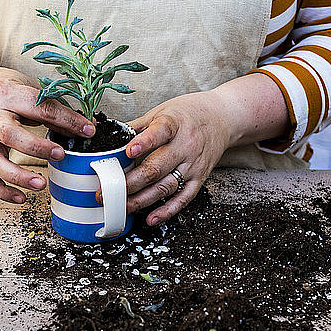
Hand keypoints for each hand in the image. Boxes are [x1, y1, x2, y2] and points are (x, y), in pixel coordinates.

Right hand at [0, 66, 94, 203]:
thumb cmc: (10, 92)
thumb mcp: (33, 92)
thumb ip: (57, 111)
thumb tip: (86, 129)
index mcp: (9, 95)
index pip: (40, 108)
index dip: (67, 120)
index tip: (88, 131)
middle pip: (9, 134)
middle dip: (36, 147)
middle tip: (60, 155)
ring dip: (17, 176)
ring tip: (40, 184)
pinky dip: (3, 190)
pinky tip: (21, 197)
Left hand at [117, 90, 231, 225]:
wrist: (223, 118)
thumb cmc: (189, 114)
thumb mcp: (163, 111)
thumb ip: (138, 127)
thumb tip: (111, 138)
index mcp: (175, 124)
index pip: (160, 133)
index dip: (144, 143)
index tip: (129, 152)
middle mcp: (186, 146)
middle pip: (156, 168)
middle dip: (129, 183)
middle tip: (106, 192)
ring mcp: (193, 165)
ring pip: (165, 187)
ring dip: (141, 200)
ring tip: (121, 207)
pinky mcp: (199, 179)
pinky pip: (183, 199)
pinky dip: (167, 211)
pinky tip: (151, 218)